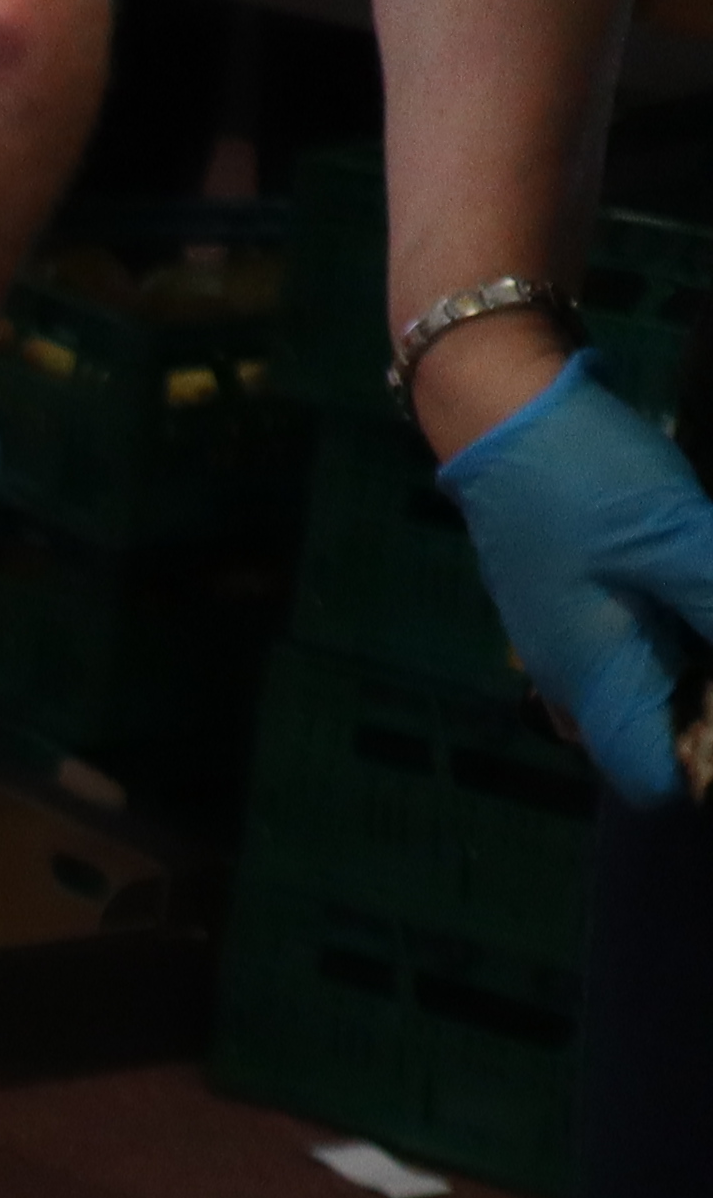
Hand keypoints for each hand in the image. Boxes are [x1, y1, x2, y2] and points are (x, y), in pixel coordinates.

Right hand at [439, 350, 712, 804]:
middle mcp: (575, 684)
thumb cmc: (587, 481)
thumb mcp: (679, 541)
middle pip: (656, 743)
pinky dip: (682, 645)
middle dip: (708, 716)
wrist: (506, 417)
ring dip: (699, 679)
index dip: (709, 767)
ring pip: (652, 698)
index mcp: (595, 682)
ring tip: (708, 602)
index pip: (656, 780)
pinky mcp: (578, 613)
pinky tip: (696, 593)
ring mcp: (571, 649)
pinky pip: (640, 657)